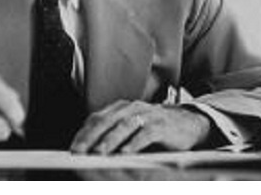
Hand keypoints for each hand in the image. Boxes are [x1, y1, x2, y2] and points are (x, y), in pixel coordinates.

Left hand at [70, 100, 210, 154]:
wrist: (188, 123)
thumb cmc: (155, 129)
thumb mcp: (132, 128)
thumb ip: (113, 135)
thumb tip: (90, 151)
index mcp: (121, 108)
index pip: (97, 118)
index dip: (83, 133)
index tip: (72, 148)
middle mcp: (132, 108)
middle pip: (107, 121)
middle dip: (91, 137)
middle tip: (80, 151)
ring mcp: (147, 114)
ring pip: (124, 126)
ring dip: (110, 140)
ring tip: (99, 152)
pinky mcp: (161, 125)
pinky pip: (145, 134)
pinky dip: (134, 143)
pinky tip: (125, 153)